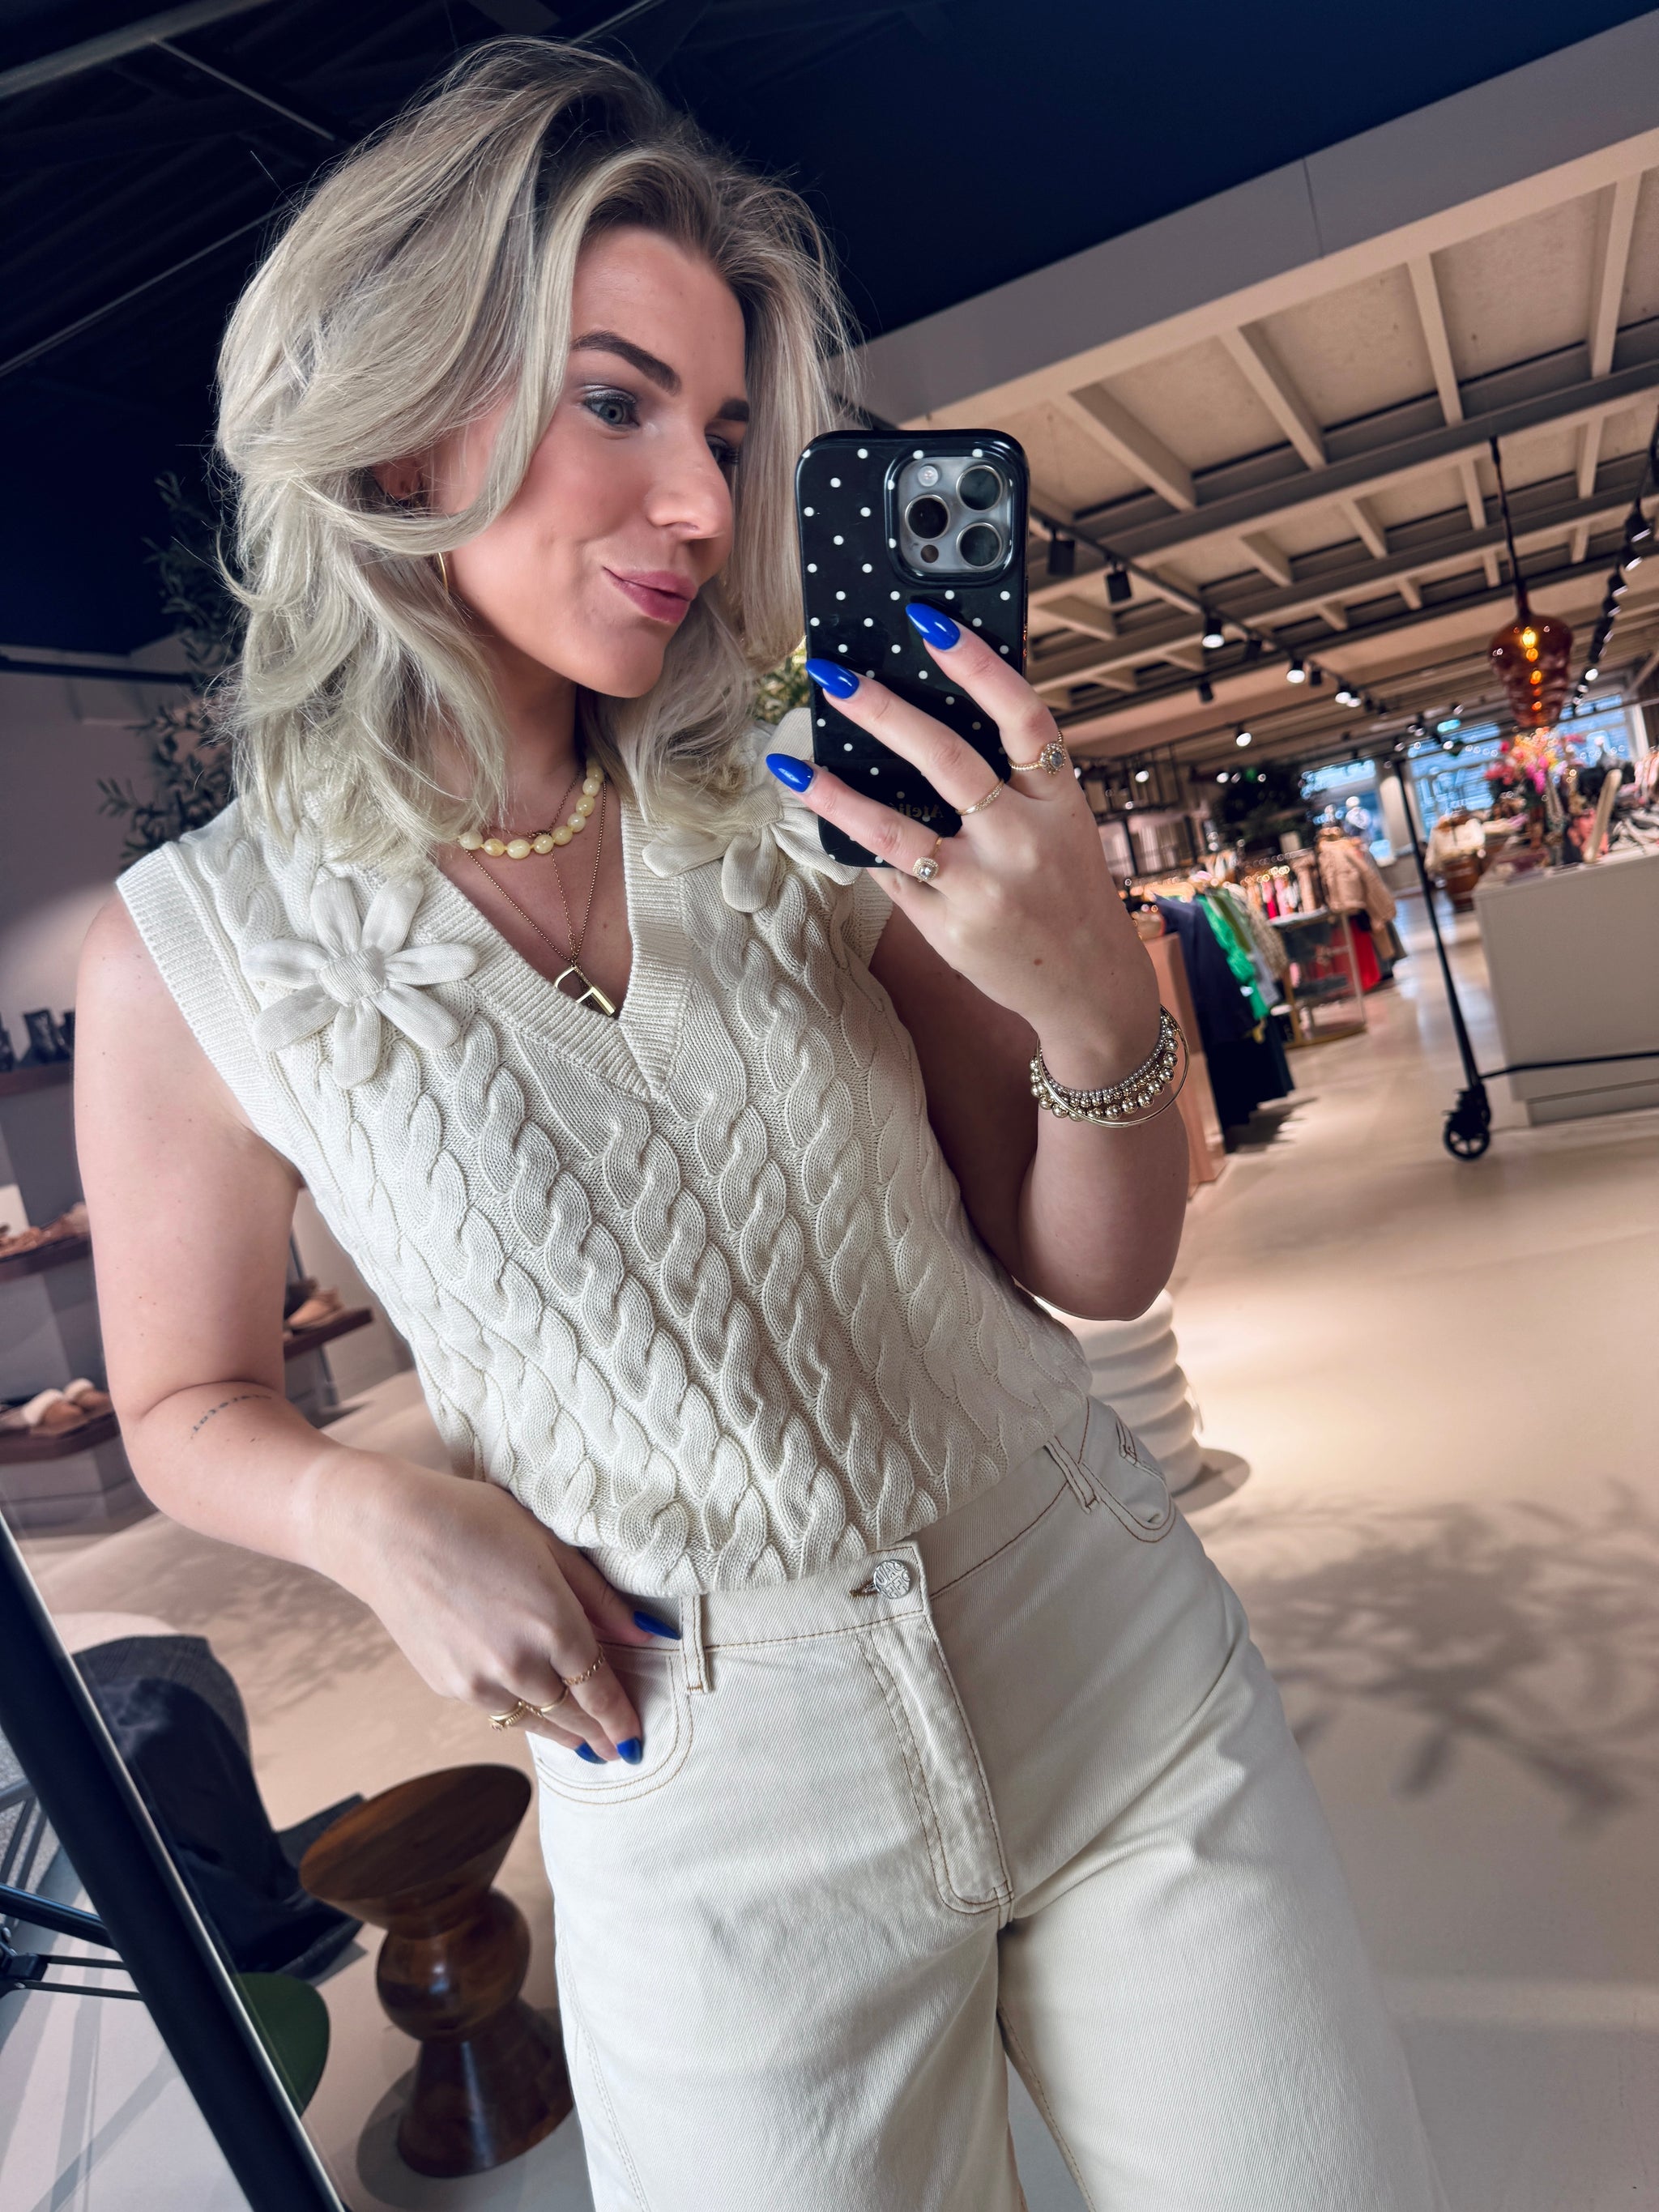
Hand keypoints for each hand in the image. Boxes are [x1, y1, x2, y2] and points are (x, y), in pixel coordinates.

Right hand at [332, 1461, 675, 1763]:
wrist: (387, 1531)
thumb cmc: (473, 1520)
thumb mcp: (549, 1546)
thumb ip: (600, 1598)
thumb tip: (649, 1635)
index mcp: (554, 1624)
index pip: (600, 1690)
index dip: (622, 1718)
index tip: (637, 1739)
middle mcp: (519, 1663)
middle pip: (572, 1714)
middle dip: (600, 1735)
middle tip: (618, 1752)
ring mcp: (479, 1681)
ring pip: (535, 1721)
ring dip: (563, 1735)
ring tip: (583, 1745)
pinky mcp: (448, 1686)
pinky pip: (498, 1710)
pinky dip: (522, 1715)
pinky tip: (532, 1714)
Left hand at [773, 604, 1159, 1077]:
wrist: (1089, 985)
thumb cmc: (1065, 890)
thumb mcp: (1061, 824)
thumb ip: (1014, 777)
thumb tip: (928, 714)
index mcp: (1058, 797)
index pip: (1022, 714)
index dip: (977, 663)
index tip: (928, 622)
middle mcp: (1025, 838)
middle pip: (947, 758)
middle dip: (882, 710)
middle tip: (831, 674)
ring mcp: (985, 886)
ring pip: (897, 828)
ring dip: (836, 791)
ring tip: (791, 765)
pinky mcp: (951, 926)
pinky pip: (891, 874)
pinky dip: (856, 846)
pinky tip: (819, 822)